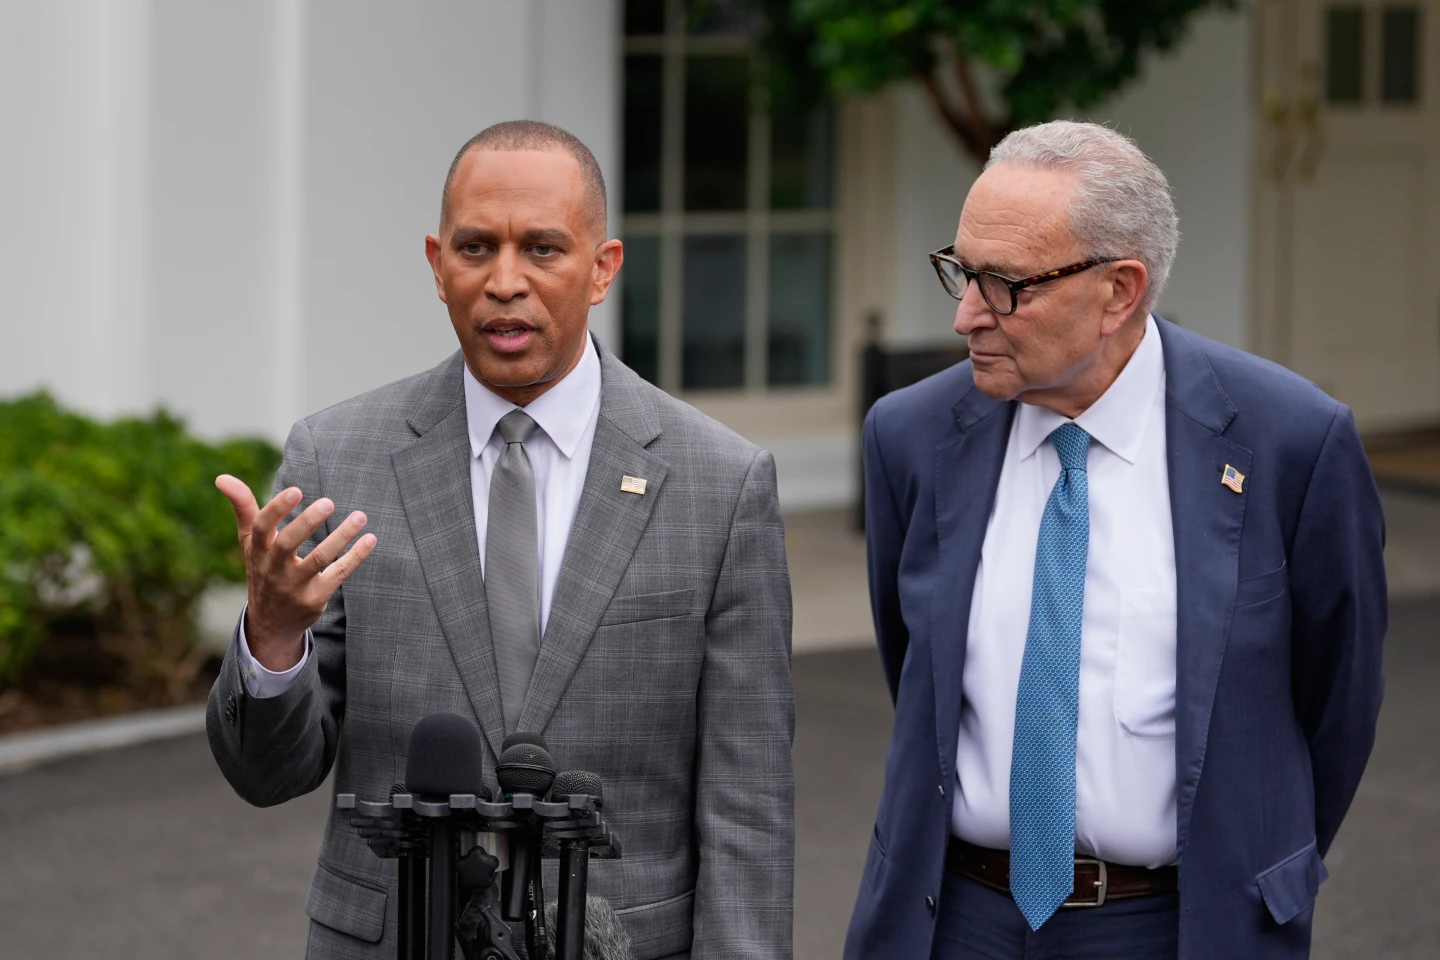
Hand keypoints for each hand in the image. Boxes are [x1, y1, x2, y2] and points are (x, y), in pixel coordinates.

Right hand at [216, 475, 376, 670]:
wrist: (270, 623)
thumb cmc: (263, 569)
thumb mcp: (249, 542)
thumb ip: (242, 508)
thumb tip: (221, 477)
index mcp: (257, 550)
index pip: (261, 527)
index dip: (276, 509)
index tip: (296, 490)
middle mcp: (273, 568)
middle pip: (287, 544)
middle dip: (307, 523)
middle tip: (329, 502)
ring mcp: (294, 585)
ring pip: (319, 559)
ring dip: (341, 537)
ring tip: (360, 516)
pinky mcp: (314, 598)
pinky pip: (337, 574)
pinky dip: (355, 557)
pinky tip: (370, 539)